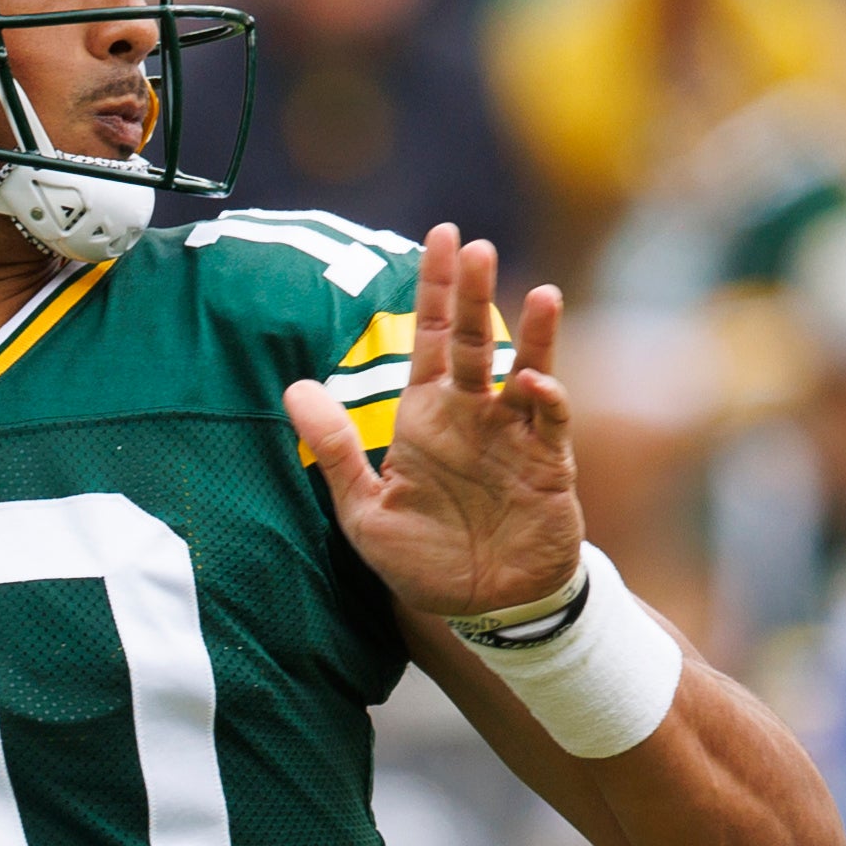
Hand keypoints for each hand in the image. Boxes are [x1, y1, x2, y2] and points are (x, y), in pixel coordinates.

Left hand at [283, 226, 580, 622]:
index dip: (435, 289)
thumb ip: (336, 449)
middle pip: (476, 342)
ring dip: (533, 336)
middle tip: (474, 246)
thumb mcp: (364, 511)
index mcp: (428, 417)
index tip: (439, 236)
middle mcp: (474, 416)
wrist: (481, 609)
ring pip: (526, 372)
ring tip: (538, 292)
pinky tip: (538, 384)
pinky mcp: (548, 469)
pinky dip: (548, 404)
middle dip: (474, 295)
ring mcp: (514, 439)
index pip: (432, 338)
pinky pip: (551, 428)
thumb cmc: (425, 559)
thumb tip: (294, 388)